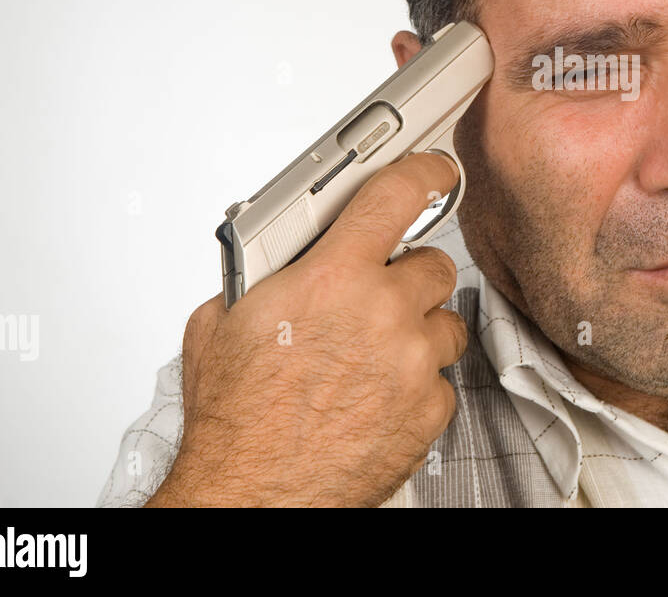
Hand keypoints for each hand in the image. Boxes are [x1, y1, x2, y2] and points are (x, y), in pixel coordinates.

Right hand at [146, 152, 466, 506]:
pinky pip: (441, 378)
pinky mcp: (429, 410)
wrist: (252, 495)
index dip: (425, 172)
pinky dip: (417, 385)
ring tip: (371, 357)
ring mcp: (412, 362)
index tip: (436, 171)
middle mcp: (381, 313)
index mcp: (330, 278)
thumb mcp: (222, 321)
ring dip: (416, 331)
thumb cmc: (235, 420)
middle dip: (406, 276)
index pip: (397, 194)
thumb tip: (278, 257)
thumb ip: (263, 275)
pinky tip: (377, 396)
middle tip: (375, 297)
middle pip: (433, 263)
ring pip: (445, 321)